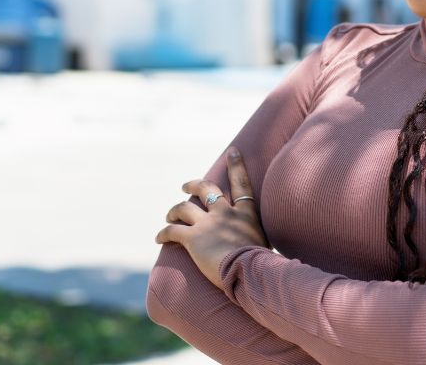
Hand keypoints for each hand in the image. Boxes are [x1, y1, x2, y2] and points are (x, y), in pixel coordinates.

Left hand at [156, 147, 267, 289]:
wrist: (251, 273)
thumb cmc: (263, 266)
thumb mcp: (266, 245)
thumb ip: (257, 240)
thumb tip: (263, 250)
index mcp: (246, 214)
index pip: (241, 184)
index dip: (236, 166)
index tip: (232, 152)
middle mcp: (225, 213)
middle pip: (206, 189)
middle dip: (194, 185)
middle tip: (185, 186)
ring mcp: (208, 224)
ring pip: (184, 208)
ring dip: (174, 211)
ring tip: (169, 217)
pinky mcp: (193, 238)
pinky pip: (172, 231)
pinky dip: (163, 233)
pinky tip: (159, 238)